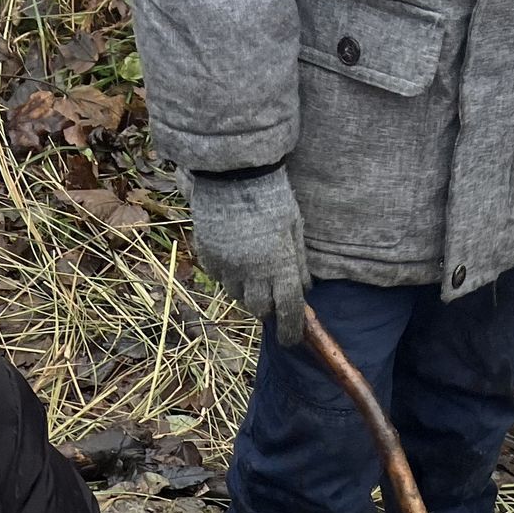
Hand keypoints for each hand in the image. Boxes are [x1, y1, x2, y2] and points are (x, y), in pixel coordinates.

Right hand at [187, 167, 309, 345]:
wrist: (234, 172)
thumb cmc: (272, 196)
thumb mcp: (294, 227)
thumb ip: (298, 262)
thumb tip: (305, 289)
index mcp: (279, 266)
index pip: (288, 310)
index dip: (291, 329)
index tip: (291, 339)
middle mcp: (252, 273)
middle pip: (259, 309)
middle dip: (267, 309)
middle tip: (271, 299)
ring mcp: (228, 266)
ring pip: (236, 296)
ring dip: (247, 293)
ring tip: (252, 275)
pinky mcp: (208, 255)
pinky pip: (218, 277)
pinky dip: (228, 276)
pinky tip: (234, 260)